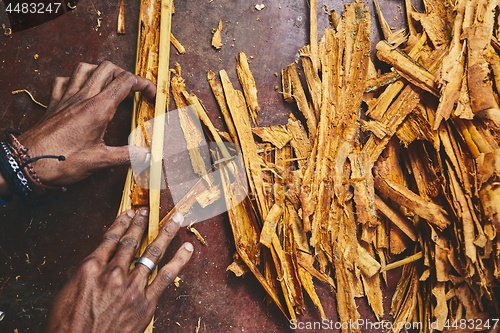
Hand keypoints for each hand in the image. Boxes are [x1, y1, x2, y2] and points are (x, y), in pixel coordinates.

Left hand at [16, 61, 155, 186]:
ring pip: (84, 68)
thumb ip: (126, 156)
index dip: (143, 84)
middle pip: (107, 68)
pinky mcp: (53, 103)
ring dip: (100, 70)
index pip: (126, 82)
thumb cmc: (61, 161)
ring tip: (109, 83)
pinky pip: (62, 80)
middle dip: (125, 74)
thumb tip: (147, 156)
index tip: (151, 96)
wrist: (26, 163)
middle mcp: (83, 97)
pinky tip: (79, 89)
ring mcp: (66, 98)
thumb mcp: (99, 161)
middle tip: (133, 90)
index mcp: (98, 108)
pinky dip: (73, 79)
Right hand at [45, 209, 192, 332]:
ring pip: (153, 253)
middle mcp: (113, 273)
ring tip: (176, 219)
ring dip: (166, 233)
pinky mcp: (145, 303)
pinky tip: (188, 248)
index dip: (122, 223)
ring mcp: (131, 287)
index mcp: (91, 268)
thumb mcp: (67, 293)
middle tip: (148, 211)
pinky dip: (179, 260)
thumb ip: (85, 274)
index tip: (129, 213)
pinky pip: (166, 276)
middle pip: (131, 242)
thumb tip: (96, 261)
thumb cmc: (68, 326)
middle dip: (141, 224)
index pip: (110, 238)